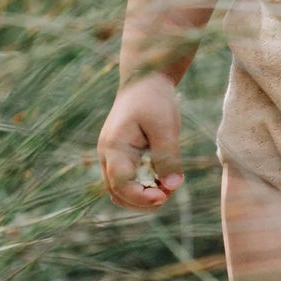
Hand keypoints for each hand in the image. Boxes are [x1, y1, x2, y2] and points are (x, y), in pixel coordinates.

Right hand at [97, 73, 184, 209]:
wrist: (144, 80)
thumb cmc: (154, 100)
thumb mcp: (166, 126)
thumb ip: (168, 156)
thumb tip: (173, 186)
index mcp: (114, 147)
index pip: (121, 185)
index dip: (141, 197)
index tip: (165, 196)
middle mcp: (107, 156)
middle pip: (118, 194)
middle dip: (143, 201)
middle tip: (169, 192)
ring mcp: (112, 157)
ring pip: (122, 191)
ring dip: (144, 195)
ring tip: (168, 184)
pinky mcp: (121, 157)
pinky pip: (129, 181)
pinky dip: (145, 185)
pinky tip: (164, 176)